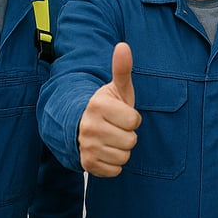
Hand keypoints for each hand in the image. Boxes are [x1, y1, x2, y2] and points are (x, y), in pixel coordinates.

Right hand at [77, 42, 141, 176]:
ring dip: (122, 149)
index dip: (132, 118)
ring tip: (111, 139)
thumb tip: (123, 46)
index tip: (122, 114)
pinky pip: (115, 170)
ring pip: (124, 156)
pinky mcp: (86, 164)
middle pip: (131, 141)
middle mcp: (89, 127)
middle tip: (116, 128)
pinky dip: (114, 164)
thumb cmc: (108, 106)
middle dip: (128, 135)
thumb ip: (122, 69)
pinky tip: (106, 151)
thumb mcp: (117, 88)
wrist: (83, 125)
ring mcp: (86, 146)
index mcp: (97, 106)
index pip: (134, 121)